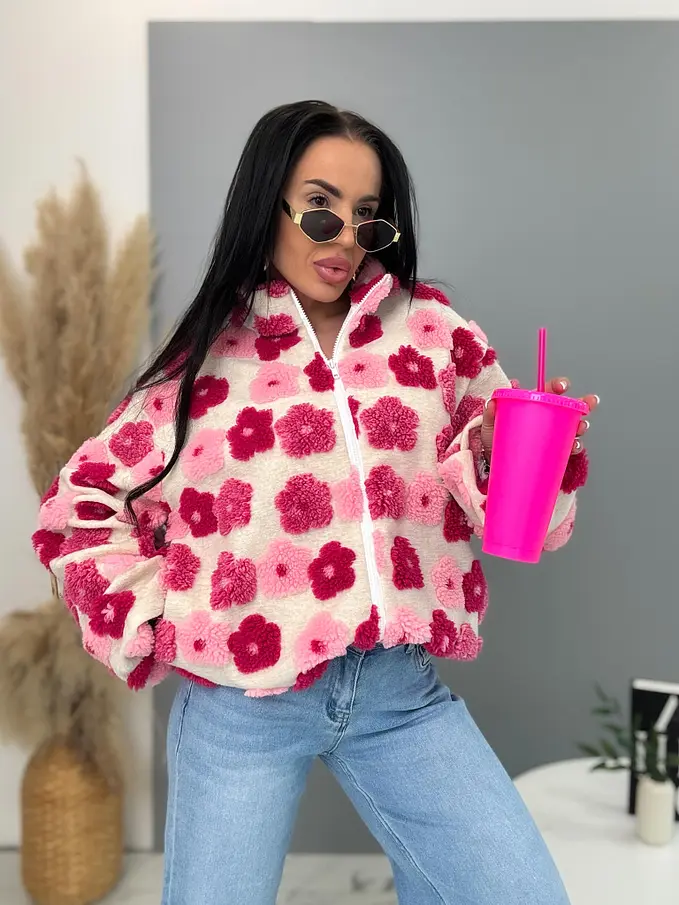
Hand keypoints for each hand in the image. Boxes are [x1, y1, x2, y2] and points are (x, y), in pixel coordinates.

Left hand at [480, 378, 598, 459]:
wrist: (494, 459)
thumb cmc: (495, 436)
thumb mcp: (491, 423)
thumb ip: (490, 412)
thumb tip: (491, 403)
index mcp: (534, 404)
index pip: (550, 391)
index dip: (558, 385)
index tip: (563, 386)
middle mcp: (547, 418)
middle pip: (570, 408)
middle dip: (583, 404)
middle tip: (587, 404)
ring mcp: (551, 435)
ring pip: (573, 428)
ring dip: (581, 426)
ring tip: (580, 428)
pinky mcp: (552, 451)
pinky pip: (567, 449)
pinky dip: (573, 448)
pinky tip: (574, 447)